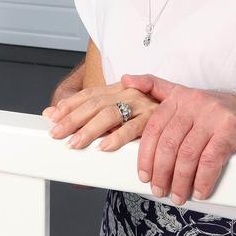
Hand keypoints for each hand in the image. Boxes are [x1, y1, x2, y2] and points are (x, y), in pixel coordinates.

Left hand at [42, 81, 157, 151]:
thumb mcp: (115, 108)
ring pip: (110, 114)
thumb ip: (84, 110)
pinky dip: (118, 138)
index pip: (88, 94)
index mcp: (118, 88)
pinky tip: (105, 146)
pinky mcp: (154, 119)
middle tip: (57, 134)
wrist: (185, 110)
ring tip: (75, 143)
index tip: (53, 119)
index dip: (69, 106)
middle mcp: (128, 92)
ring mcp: (141, 104)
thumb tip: (50, 114)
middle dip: (73, 119)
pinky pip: (134, 128)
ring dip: (90, 130)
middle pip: (95, 104)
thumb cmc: (145, 113)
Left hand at [122, 74, 235, 203]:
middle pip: (169, 143)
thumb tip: (126, 79)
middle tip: (160, 190)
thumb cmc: (217, 110)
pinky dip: (203, 179)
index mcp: (178, 97)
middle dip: (161, 172)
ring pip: (188, 154)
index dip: (145, 154)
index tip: (143, 175)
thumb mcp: (184, 94)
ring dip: (180, 181)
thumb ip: (155, 87)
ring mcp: (213, 114)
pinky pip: (211, 159)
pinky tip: (199, 190)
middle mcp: (194, 102)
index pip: (154, 128)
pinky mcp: (231, 128)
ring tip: (178, 196)